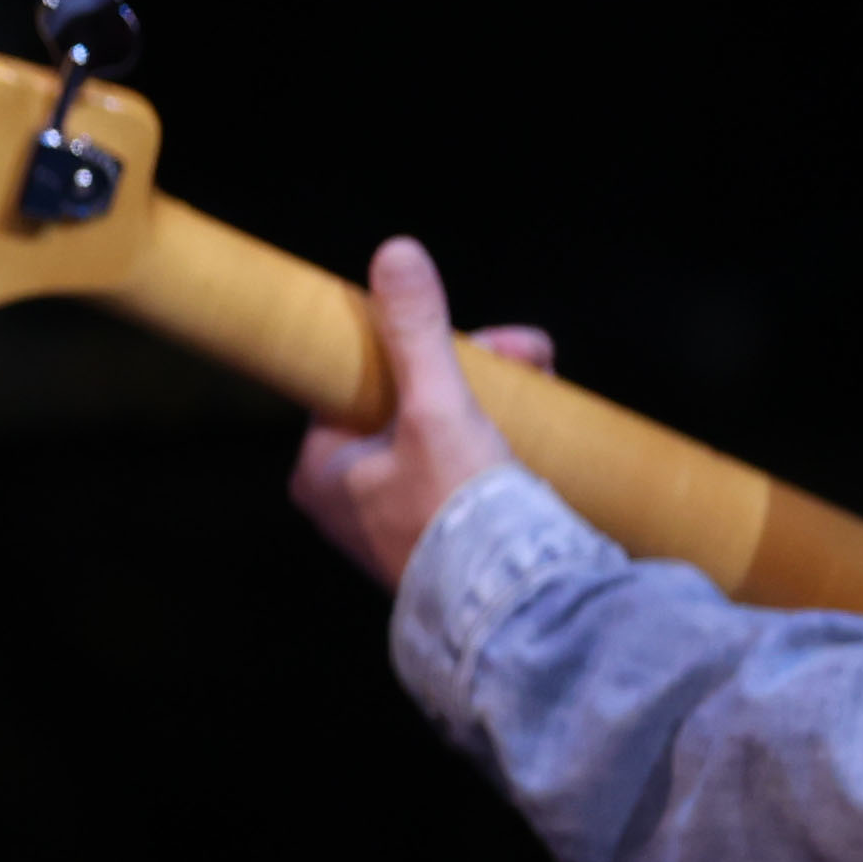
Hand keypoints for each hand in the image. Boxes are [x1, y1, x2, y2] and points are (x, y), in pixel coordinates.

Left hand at [287, 234, 546, 589]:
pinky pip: (465, 473)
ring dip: (491, 398)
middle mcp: (347, 501)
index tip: (469, 331)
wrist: (517, 607)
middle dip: (470, 368)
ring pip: (439, 435)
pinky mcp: (445, 541)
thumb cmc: (460, 511)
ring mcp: (394, 523)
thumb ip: (416, 333)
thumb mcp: (438, 407)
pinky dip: (498, 441)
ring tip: (543, 371)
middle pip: (403, 405)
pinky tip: (538, 422)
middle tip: (528, 350)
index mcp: (320, 471)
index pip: (354, 382)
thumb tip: (395, 254)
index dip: (411, 345)